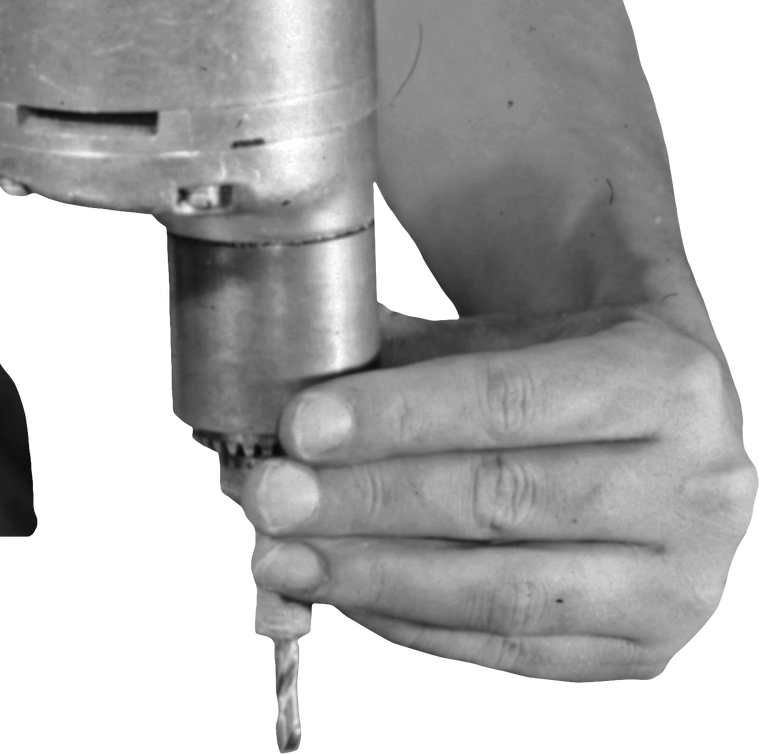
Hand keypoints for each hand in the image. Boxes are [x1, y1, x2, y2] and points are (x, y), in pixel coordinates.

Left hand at [245, 295, 758, 682]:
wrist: (666, 406)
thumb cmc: (584, 352)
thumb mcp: (522, 317)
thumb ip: (424, 355)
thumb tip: (307, 401)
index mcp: (666, 381)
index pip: (507, 402)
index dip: (395, 418)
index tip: (304, 426)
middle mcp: (692, 487)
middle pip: (500, 501)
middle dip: (367, 503)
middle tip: (275, 496)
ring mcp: (676, 582)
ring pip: (506, 592)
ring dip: (377, 579)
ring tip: (291, 558)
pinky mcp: (644, 650)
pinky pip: (515, 651)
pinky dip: (419, 629)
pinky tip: (352, 599)